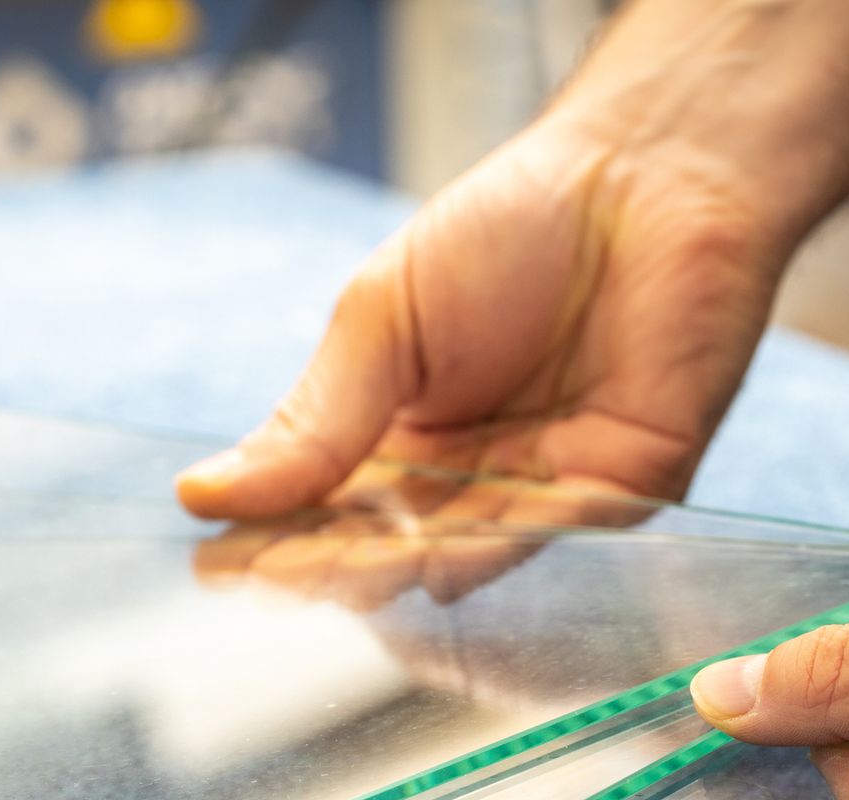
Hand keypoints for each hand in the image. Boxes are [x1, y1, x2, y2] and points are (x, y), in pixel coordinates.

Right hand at [175, 112, 789, 518]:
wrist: (643, 172)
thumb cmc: (513, 229)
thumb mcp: (382, 320)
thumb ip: (312, 419)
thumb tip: (204, 494)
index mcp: (407, 444)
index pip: (329, 516)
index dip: (276, 544)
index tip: (217, 565)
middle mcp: (475, 484)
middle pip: (390, 553)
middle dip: (331, 567)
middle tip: (272, 578)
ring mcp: (549, 493)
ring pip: (466, 556)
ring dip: (402, 568)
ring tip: (343, 568)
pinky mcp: (626, 487)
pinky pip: (553, 532)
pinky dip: (494, 543)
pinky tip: (435, 556)